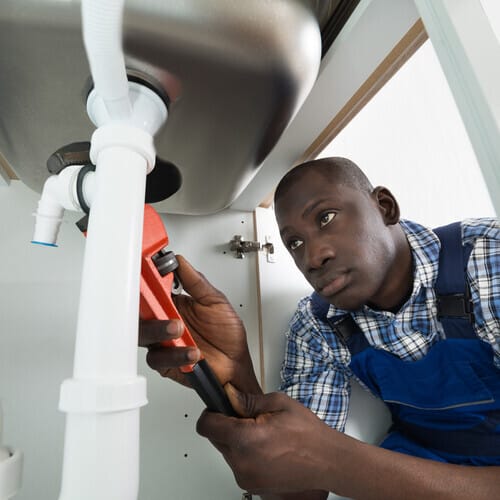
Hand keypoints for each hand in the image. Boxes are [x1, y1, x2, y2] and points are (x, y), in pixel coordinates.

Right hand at [139, 255, 260, 391]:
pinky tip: (191, 351)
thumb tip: (180, 262)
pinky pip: (158, 357)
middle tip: (161, 303)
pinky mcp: (165, 361)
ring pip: (144, 333)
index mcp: (176, 303)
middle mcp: (166, 320)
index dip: (149, 278)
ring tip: (178, 328)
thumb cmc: (228, 335)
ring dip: (159, 329)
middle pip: (142, 310)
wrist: (235, 366)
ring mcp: (164, 341)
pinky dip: (174, 354)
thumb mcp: (216, 302)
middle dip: (148, 304)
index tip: (152, 272)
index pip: (155, 287)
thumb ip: (196, 282)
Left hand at [196, 385, 332, 494]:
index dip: (211, 413)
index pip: (206, 426)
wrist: (327, 461)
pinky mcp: (252, 486)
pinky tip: (265, 447)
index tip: (219, 408)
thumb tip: (230, 395)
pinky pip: (238, 464)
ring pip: (226, 451)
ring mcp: (246, 477)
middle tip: (248, 419)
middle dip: (226, 426)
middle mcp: (241, 462)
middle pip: (215, 438)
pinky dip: (245, 454)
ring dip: (236, 440)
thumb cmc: (308, 434)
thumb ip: (248, 400)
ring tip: (262, 434)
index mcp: (245, 438)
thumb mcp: (278, 404)